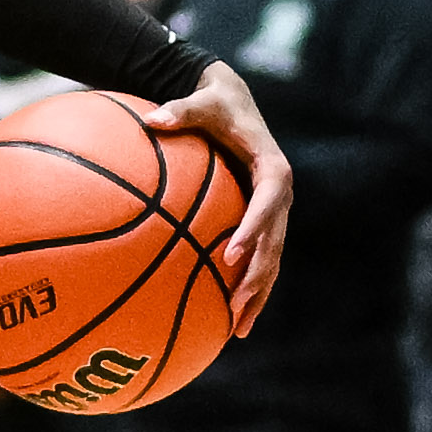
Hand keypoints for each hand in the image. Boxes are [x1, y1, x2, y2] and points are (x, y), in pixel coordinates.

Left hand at [141, 60, 291, 333]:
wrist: (234, 102)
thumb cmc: (215, 104)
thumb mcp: (201, 102)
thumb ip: (180, 111)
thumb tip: (152, 119)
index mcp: (272, 167)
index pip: (269, 200)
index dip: (254, 228)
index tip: (232, 253)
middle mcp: (279, 195)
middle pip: (275, 241)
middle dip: (258, 275)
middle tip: (237, 303)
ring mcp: (274, 213)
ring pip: (271, 260)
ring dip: (258, 294)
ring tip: (238, 328)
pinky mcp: (262, 223)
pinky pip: (258, 259)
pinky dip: (247, 287)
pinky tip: (228, 319)